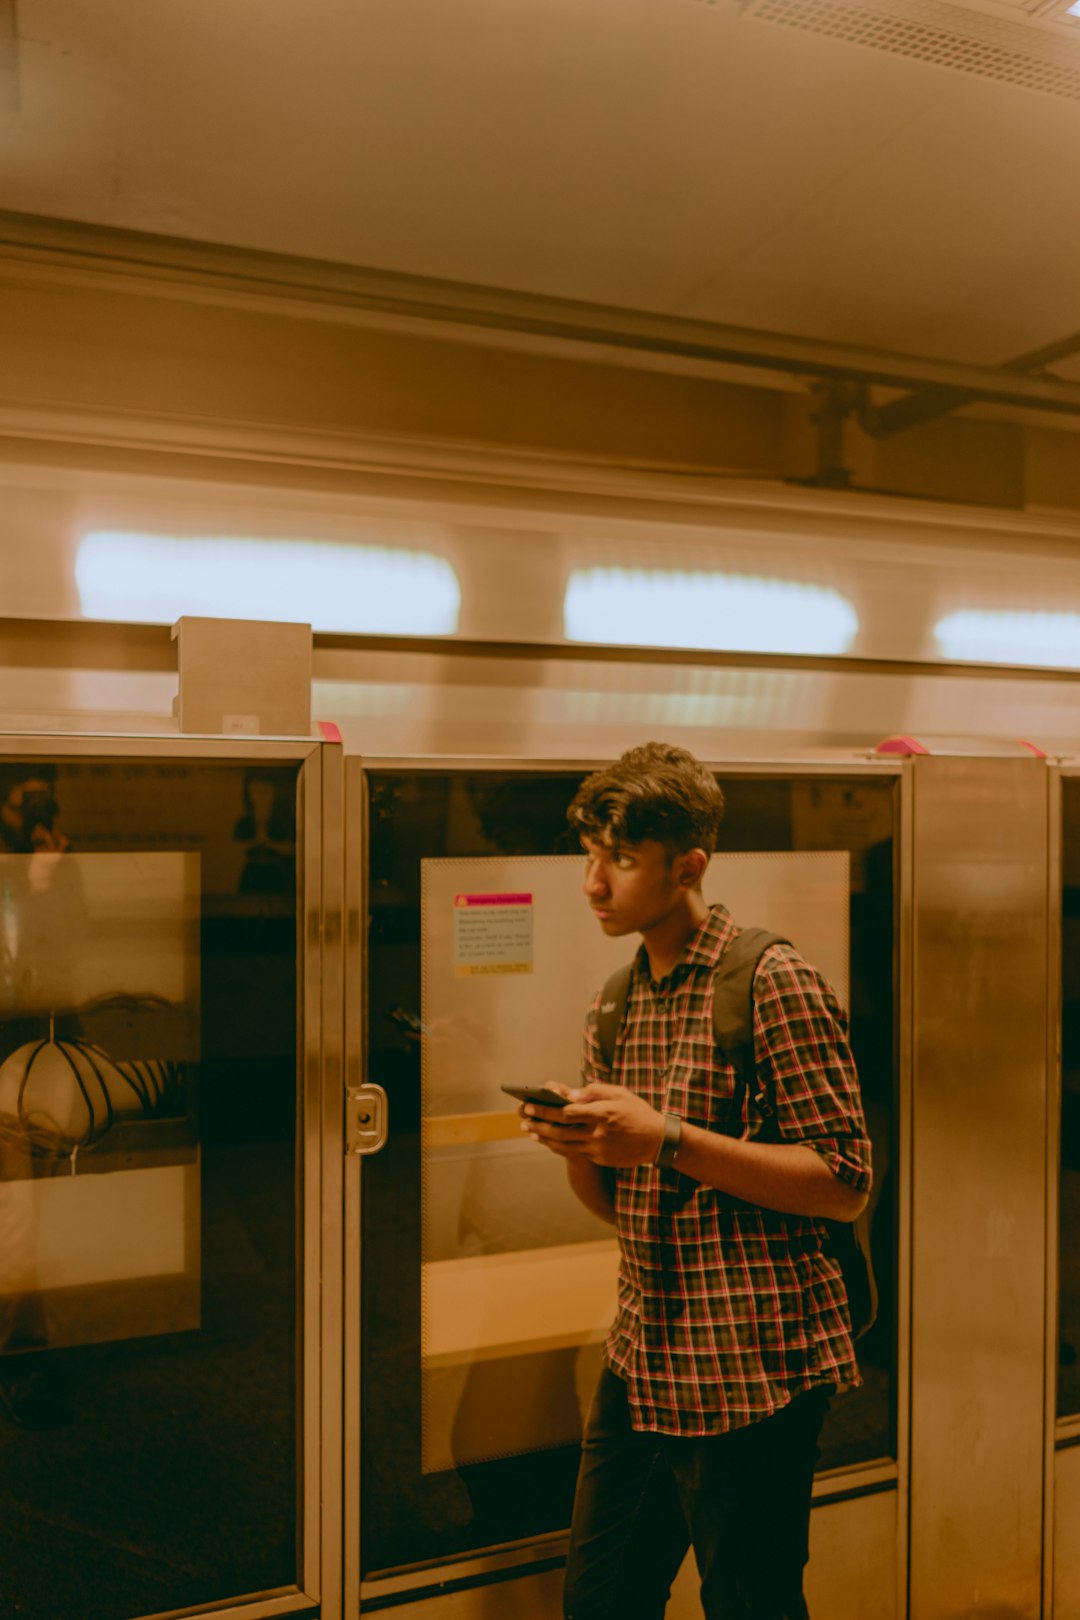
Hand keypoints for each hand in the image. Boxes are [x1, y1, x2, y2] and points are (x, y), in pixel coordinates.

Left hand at [522, 1082, 664, 1167]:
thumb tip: (569, 1095)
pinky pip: (574, 1152)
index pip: (566, 1113)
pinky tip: (550, 1141)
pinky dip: (559, 1146)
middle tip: (524, 1121)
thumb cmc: (637, 1111)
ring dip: (544, 1139)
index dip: (545, 1110)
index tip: (531, 1105)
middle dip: (539, 1125)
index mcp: (601, 1113)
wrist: (657, 1141)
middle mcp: (597, 1133)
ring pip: (564, 1145)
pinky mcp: (599, 1159)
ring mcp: (598, 1149)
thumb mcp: (618, 1093)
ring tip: (531, 1132)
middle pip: (560, 1131)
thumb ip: (593, 1092)